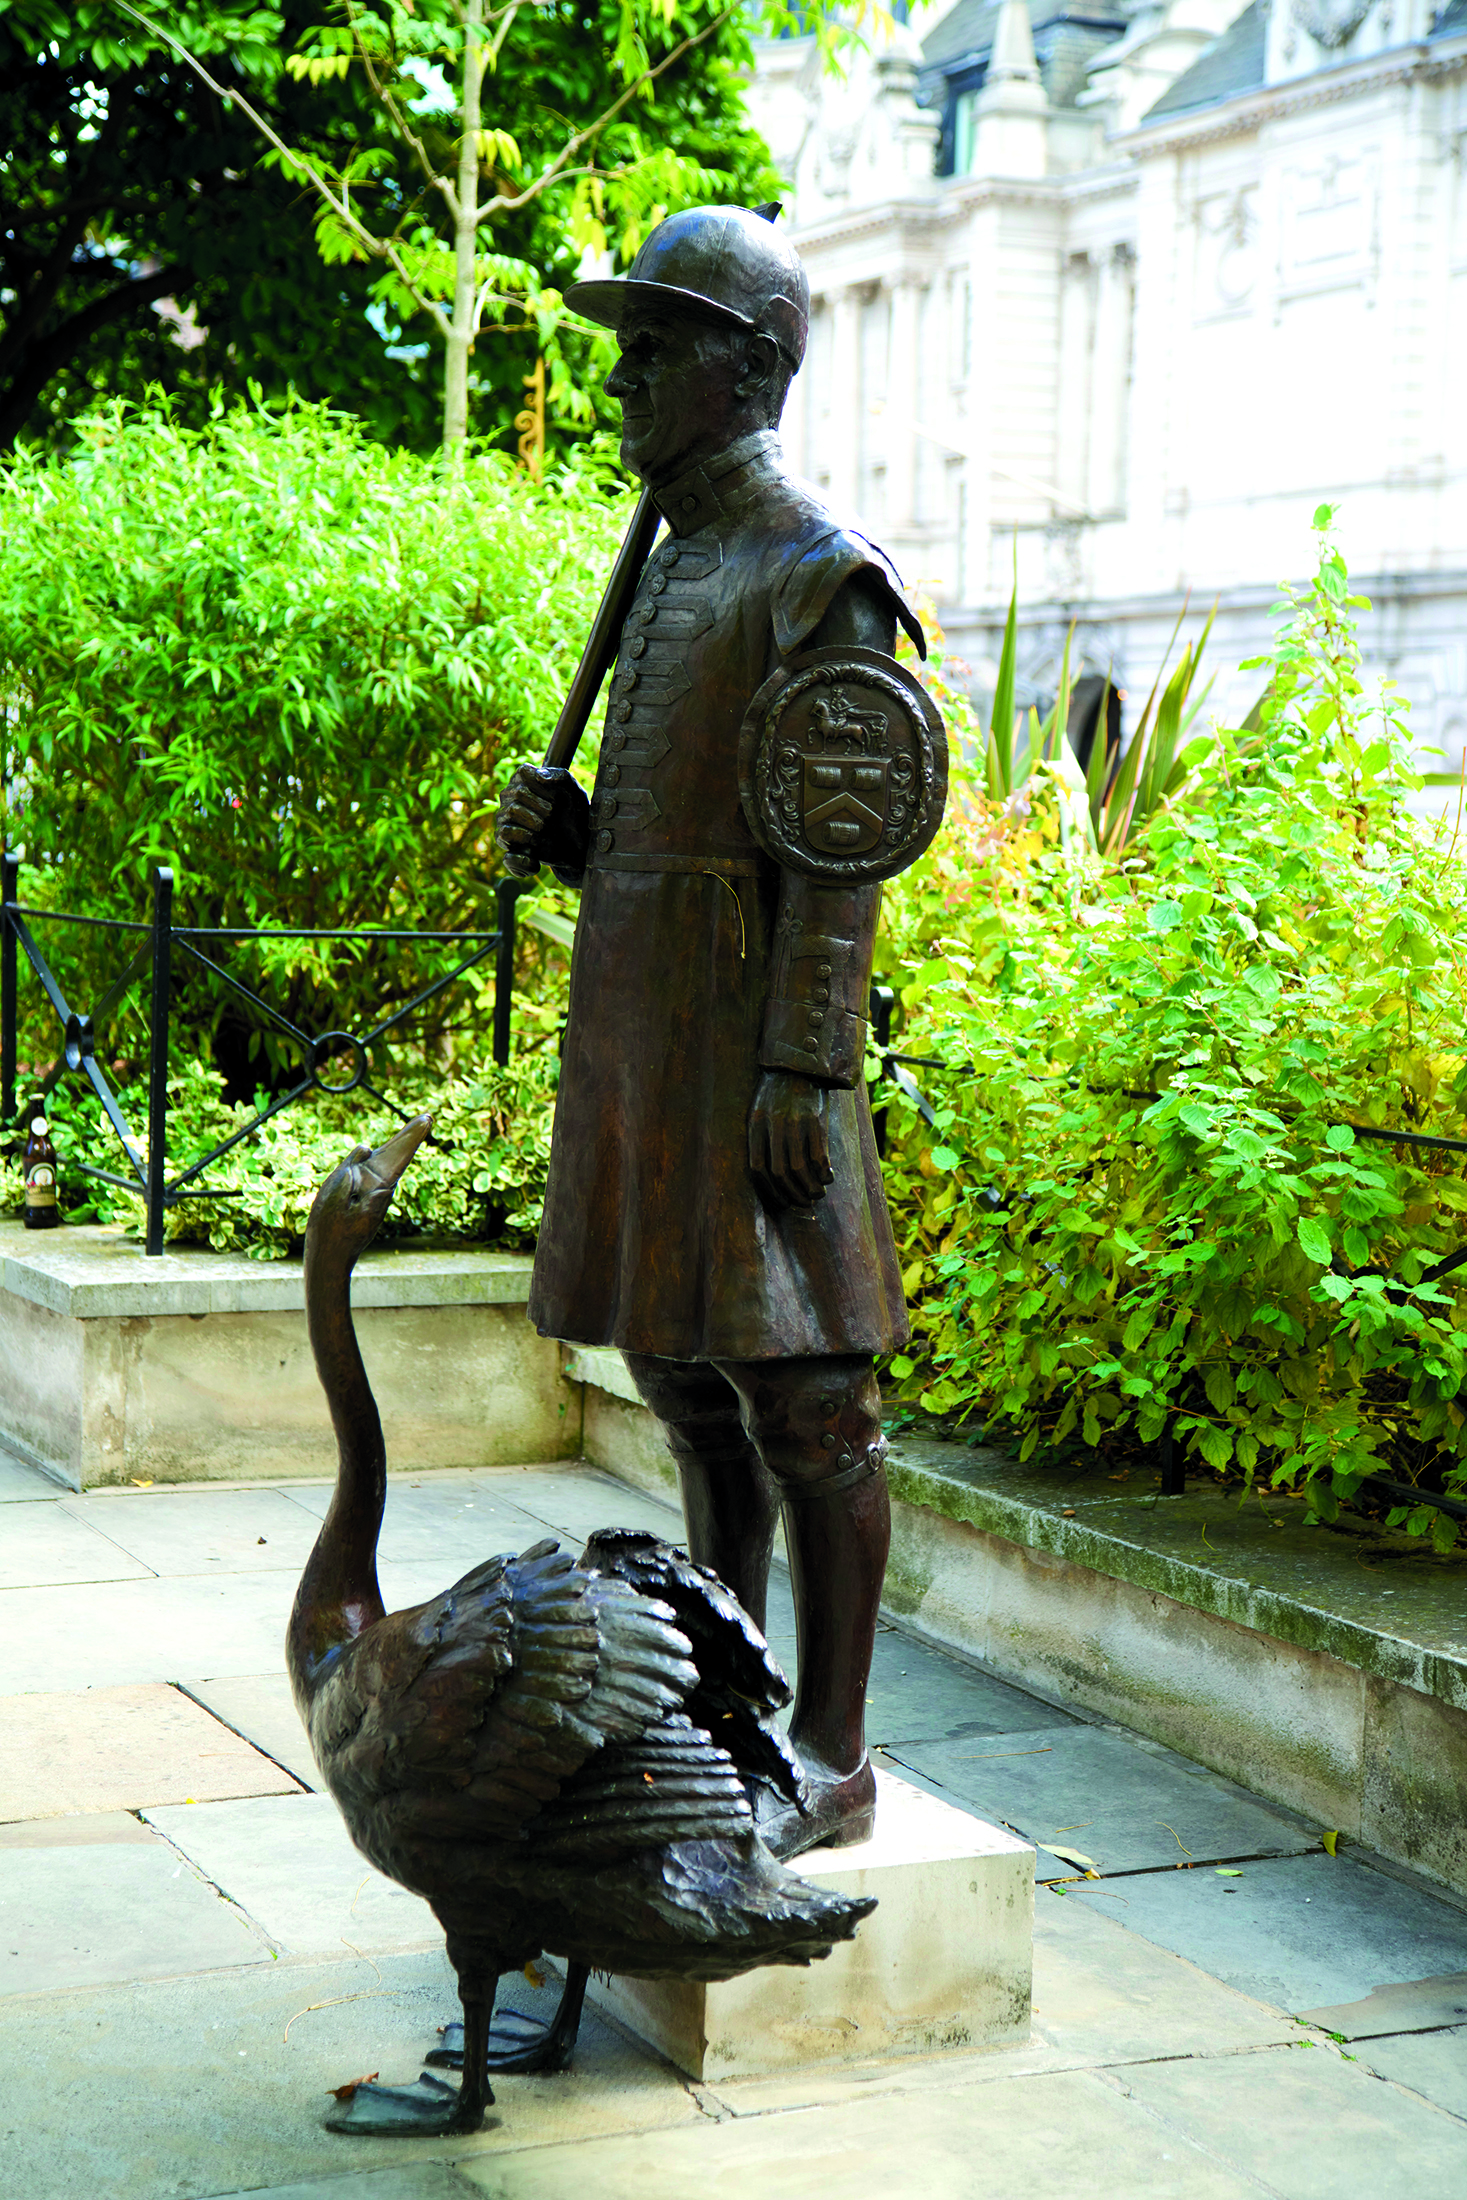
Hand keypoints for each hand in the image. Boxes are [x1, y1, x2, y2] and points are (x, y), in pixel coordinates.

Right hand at [495, 765, 588, 881]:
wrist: (582, 840)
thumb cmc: (574, 810)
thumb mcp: (573, 790)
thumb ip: (560, 776)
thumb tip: (539, 775)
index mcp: (521, 783)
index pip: (522, 776)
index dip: (543, 789)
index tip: (557, 798)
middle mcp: (508, 803)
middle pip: (514, 805)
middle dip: (542, 813)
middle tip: (555, 817)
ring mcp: (506, 826)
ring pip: (507, 830)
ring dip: (534, 834)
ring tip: (547, 833)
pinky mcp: (512, 850)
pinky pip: (508, 858)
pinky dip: (525, 861)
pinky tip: (537, 861)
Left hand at [748, 1071, 834, 1207]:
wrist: (800, 1063)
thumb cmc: (778, 1093)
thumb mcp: (761, 1112)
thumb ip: (762, 1139)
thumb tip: (773, 1178)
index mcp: (755, 1124)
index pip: (757, 1168)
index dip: (769, 1190)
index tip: (781, 1201)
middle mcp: (773, 1124)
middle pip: (779, 1171)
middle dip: (792, 1193)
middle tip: (803, 1201)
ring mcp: (794, 1121)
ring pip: (799, 1167)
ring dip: (810, 1187)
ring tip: (817, 1194)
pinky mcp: (815, 1118)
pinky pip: (819, 1154)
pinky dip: (824, 1172)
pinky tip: (828, 1177)